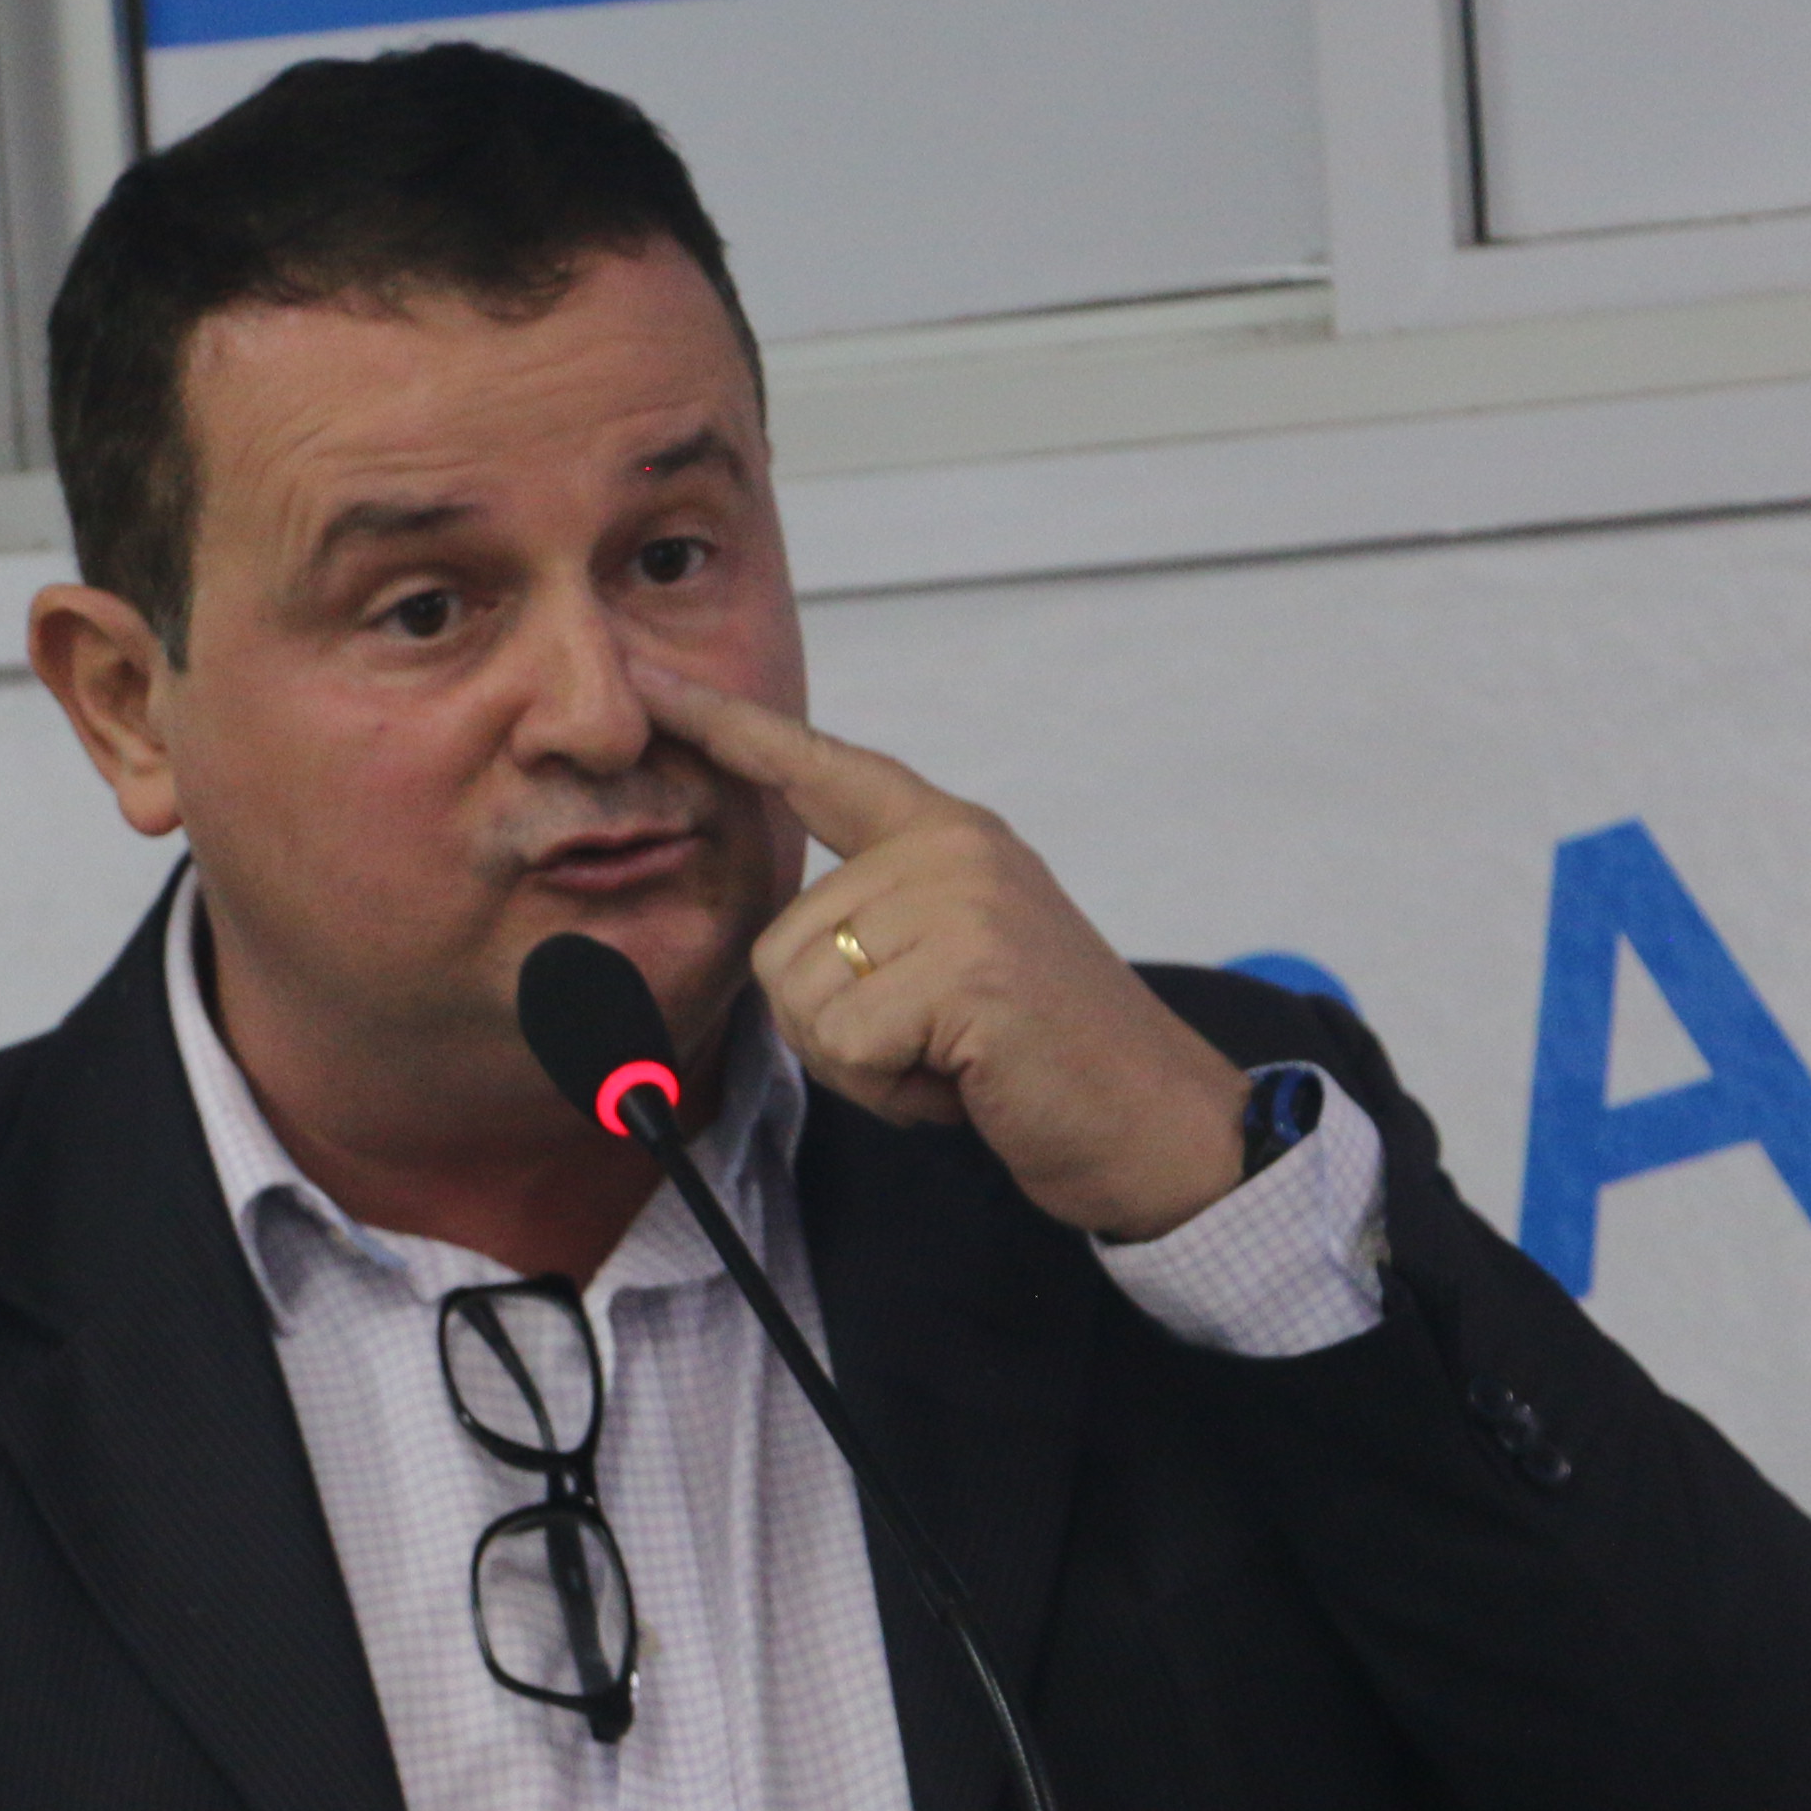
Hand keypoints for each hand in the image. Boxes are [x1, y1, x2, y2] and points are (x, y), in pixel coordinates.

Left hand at [630, 660, 1253, 1241]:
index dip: (728, 729)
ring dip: (862, 1064)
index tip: (652, 686)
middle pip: (781, 945)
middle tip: (939, 1045)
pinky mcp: (965, 968)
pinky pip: (844, 1045)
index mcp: (947, 835)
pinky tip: (964, 1082)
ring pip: (801, 999)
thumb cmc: (1045, 1059)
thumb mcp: (958, 960)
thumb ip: (883, 924)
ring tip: (954, 1059)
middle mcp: (951, 849)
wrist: (1157, 1124)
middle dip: (839, 1030)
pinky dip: (889, 1091)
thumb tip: (788, 947)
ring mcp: (961, 900)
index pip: (821, 768)